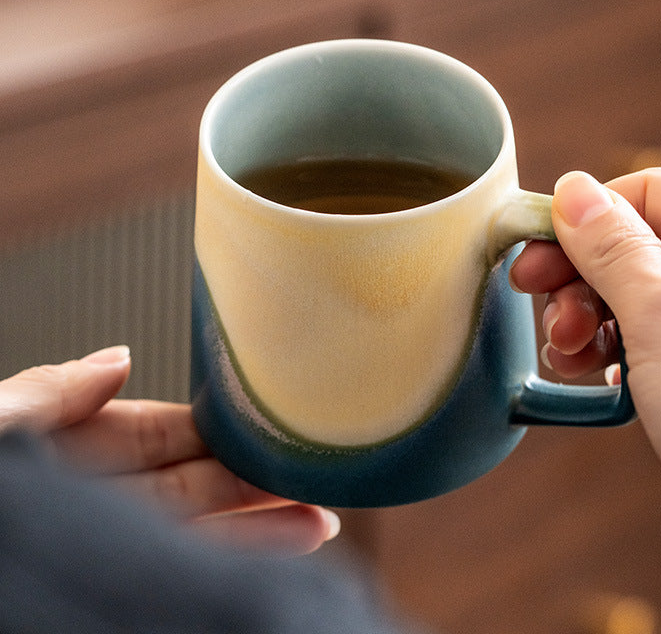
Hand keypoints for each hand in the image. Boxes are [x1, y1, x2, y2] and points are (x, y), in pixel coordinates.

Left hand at [0, 346, 339, 555]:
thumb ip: (48, 395)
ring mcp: (108, 551)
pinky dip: (238, 563)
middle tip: (315, 475)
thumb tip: (117, 358)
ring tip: (320, 518)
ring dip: (263, 527)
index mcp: (62, 453)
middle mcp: (92, 505)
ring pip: (200, 536)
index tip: (267, 421)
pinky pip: (186, 573)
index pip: (157, 432)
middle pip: (192, 486)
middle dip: (255, 479)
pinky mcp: (117, 594)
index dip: (215, 427)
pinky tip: (277, 554)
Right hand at [510, 168, 660, 629]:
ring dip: (593, 320)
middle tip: (543, 308)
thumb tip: (574, 191)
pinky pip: (659, 345)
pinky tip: (598, 378)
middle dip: (583, 277)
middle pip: (644, 248)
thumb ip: (614, 250)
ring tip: (567, 354)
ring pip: (645, 300)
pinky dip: (619, 355)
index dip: (587, 216)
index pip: (653, 194)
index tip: (536, 247)